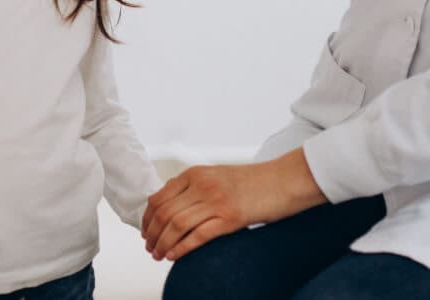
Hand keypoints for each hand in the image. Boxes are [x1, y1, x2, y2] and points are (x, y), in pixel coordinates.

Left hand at [140, 150, 325, 261]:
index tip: (146, 232)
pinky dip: (182, 248)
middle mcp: (202, 184)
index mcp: (196, 173)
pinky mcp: (231, 218)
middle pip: (164, 213)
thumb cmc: (253, 181)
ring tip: (159, 255)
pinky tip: (175, 256)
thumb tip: (172, 208)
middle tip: (150, 247)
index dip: (147, 218)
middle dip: (152, 234)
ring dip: (163, 243)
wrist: (284, 180)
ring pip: (177, 225)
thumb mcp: (217, 175)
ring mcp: (216, 201)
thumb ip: (194, 187)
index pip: (159, 197)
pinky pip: (198, 236)